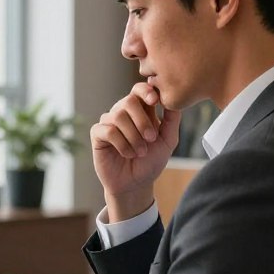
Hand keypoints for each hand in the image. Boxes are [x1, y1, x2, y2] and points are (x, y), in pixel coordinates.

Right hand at [90, 82, 180, 219]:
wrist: (135, 184)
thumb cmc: (151, 161)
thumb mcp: (168, 141)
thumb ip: (172, 120)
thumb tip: (175, 100)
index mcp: (140, 110)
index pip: (140, 90)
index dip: (146, 91)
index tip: (154, 101)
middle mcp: (123, 112)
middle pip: (129, 101)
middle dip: (142, 120)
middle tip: (151, 139)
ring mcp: (109, 122)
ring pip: (118, 116)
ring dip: (133, 136)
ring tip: (140, 152)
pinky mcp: (98, 134)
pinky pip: (108, 131)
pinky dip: (121, 144)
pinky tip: (128, 154)